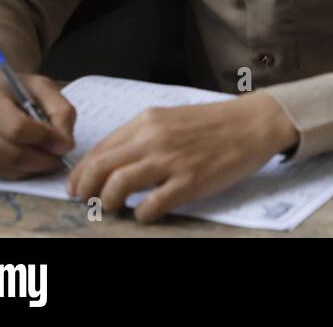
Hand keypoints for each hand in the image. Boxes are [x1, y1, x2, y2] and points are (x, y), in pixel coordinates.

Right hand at [0, 71, 75, 178]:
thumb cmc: (5, 88)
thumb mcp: (38, 86)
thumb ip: (60, 110)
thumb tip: (65, 144)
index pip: (18, 129)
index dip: (46, 140)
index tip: (65, 144)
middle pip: (12, 155)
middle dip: (43, 161)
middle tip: (59, 158)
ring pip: (4, 170)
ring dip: (32, 170)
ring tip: (46, 159)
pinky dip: (16, 172)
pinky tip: (25, 159)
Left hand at [66, 91, 298, 222]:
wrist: (255, 123)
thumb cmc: (215, 123)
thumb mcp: (172, 118)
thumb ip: (143, 136)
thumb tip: (114, 163)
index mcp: (148, 121)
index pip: (100, 149)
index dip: (82, 172)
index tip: (77, 186)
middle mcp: (154, 138)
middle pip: (100, 167)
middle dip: (85, 189)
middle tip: (87, 202)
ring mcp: (171, 160)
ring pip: (117, 185)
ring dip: (108, 202)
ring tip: (113, 208)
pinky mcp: (190, 182)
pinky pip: (151, 205)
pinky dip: (141, 214)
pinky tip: (146, 213)